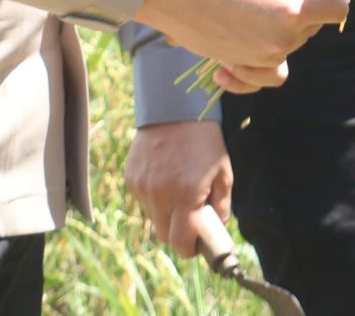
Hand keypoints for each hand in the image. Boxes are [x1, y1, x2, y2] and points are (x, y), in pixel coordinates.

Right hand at [126, 120, 232, 255]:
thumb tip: (218, 223)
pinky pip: (143, 199)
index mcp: (185, 195)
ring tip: (179, 190)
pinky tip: (166, 176)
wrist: (174, 107)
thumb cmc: (204, 138)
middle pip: (164, 235)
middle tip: (191, 219)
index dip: (190, 248)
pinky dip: (155, 196)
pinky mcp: (131, 177)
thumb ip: (222, 202)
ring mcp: (142, 186)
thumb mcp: (223, 169)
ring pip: (152, 217)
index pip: (180, 242)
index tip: (198, 242)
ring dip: (166, 213)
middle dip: (178, 233)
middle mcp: (159, 195)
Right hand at [135, 0, 348, 92]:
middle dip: (304, 10)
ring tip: (257, 15)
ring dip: (282, 32)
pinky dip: (258, 71)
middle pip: (313, 27)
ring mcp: (265, 56)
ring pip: (292, 47)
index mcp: (294, 9)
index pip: (337, 10)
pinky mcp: (245, 66)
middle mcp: (284, 38)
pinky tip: (237, 62)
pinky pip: (267, 78)